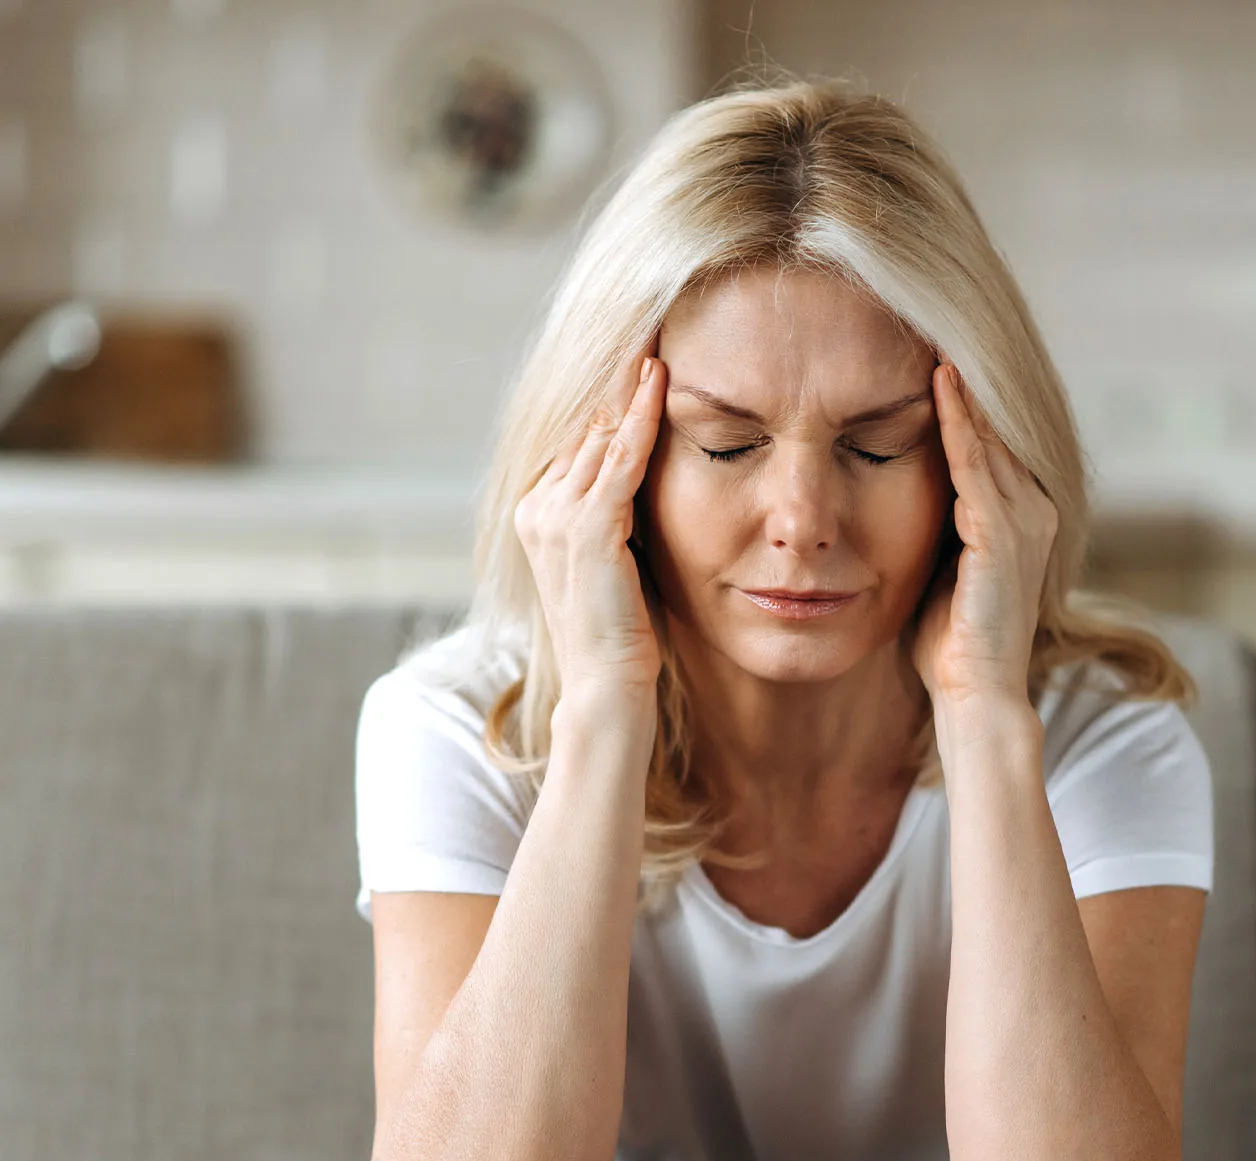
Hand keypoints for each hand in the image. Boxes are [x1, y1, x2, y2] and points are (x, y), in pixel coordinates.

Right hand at [514, 349, 665, 700]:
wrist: (605, 686)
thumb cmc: (619, 633)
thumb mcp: (614, 561)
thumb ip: (616, 517)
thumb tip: (641, 479)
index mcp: (538, 512)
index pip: (578, 437)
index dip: (609, 394)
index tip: (640, 349)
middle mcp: (537, 505)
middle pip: (584, 424)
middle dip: (617, 375)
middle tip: (652, 319)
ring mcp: (556, 516)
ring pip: (599, 431)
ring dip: (630, 381)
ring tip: (658, 332)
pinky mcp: (588, 529)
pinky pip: (619, 457)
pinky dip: (640, 415)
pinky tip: (659, 379)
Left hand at [910, 363, 1058, 708]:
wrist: (975, 696)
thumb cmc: (949, 645)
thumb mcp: (941, 571)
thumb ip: (936, 530)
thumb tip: (894, 496)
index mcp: (1019, 520)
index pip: (988, 445)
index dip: (961, 402)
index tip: (927, 353)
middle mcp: (1034, 512)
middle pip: (995, 429)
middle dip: (965, 380)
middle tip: (930, 321)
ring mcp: (1025, 521)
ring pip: (989, 437)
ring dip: (961, 387)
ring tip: (932, 333)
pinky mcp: (1005, 535)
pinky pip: (977, 465)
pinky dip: (958, 422)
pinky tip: (939, 381)